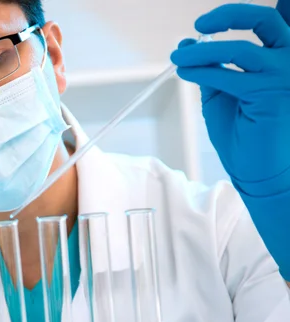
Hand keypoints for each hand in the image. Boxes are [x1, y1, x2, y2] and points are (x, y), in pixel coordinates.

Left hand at [171, 3, 289, 196]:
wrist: (258, 170)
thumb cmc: (244, 133)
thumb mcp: (222, 91)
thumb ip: (210, 65)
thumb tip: (187, 43)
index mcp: (282, 56)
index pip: (270, 21)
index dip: (240, 14)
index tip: (205, 25)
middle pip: (266, 19)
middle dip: (230, 15)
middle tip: (200, 26)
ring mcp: (286, 76)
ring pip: (241, 48)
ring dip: (202, 52)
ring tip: (179, 60)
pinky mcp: (274, 94)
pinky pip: (230, 75)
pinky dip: (203, 71)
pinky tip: (186, 72)